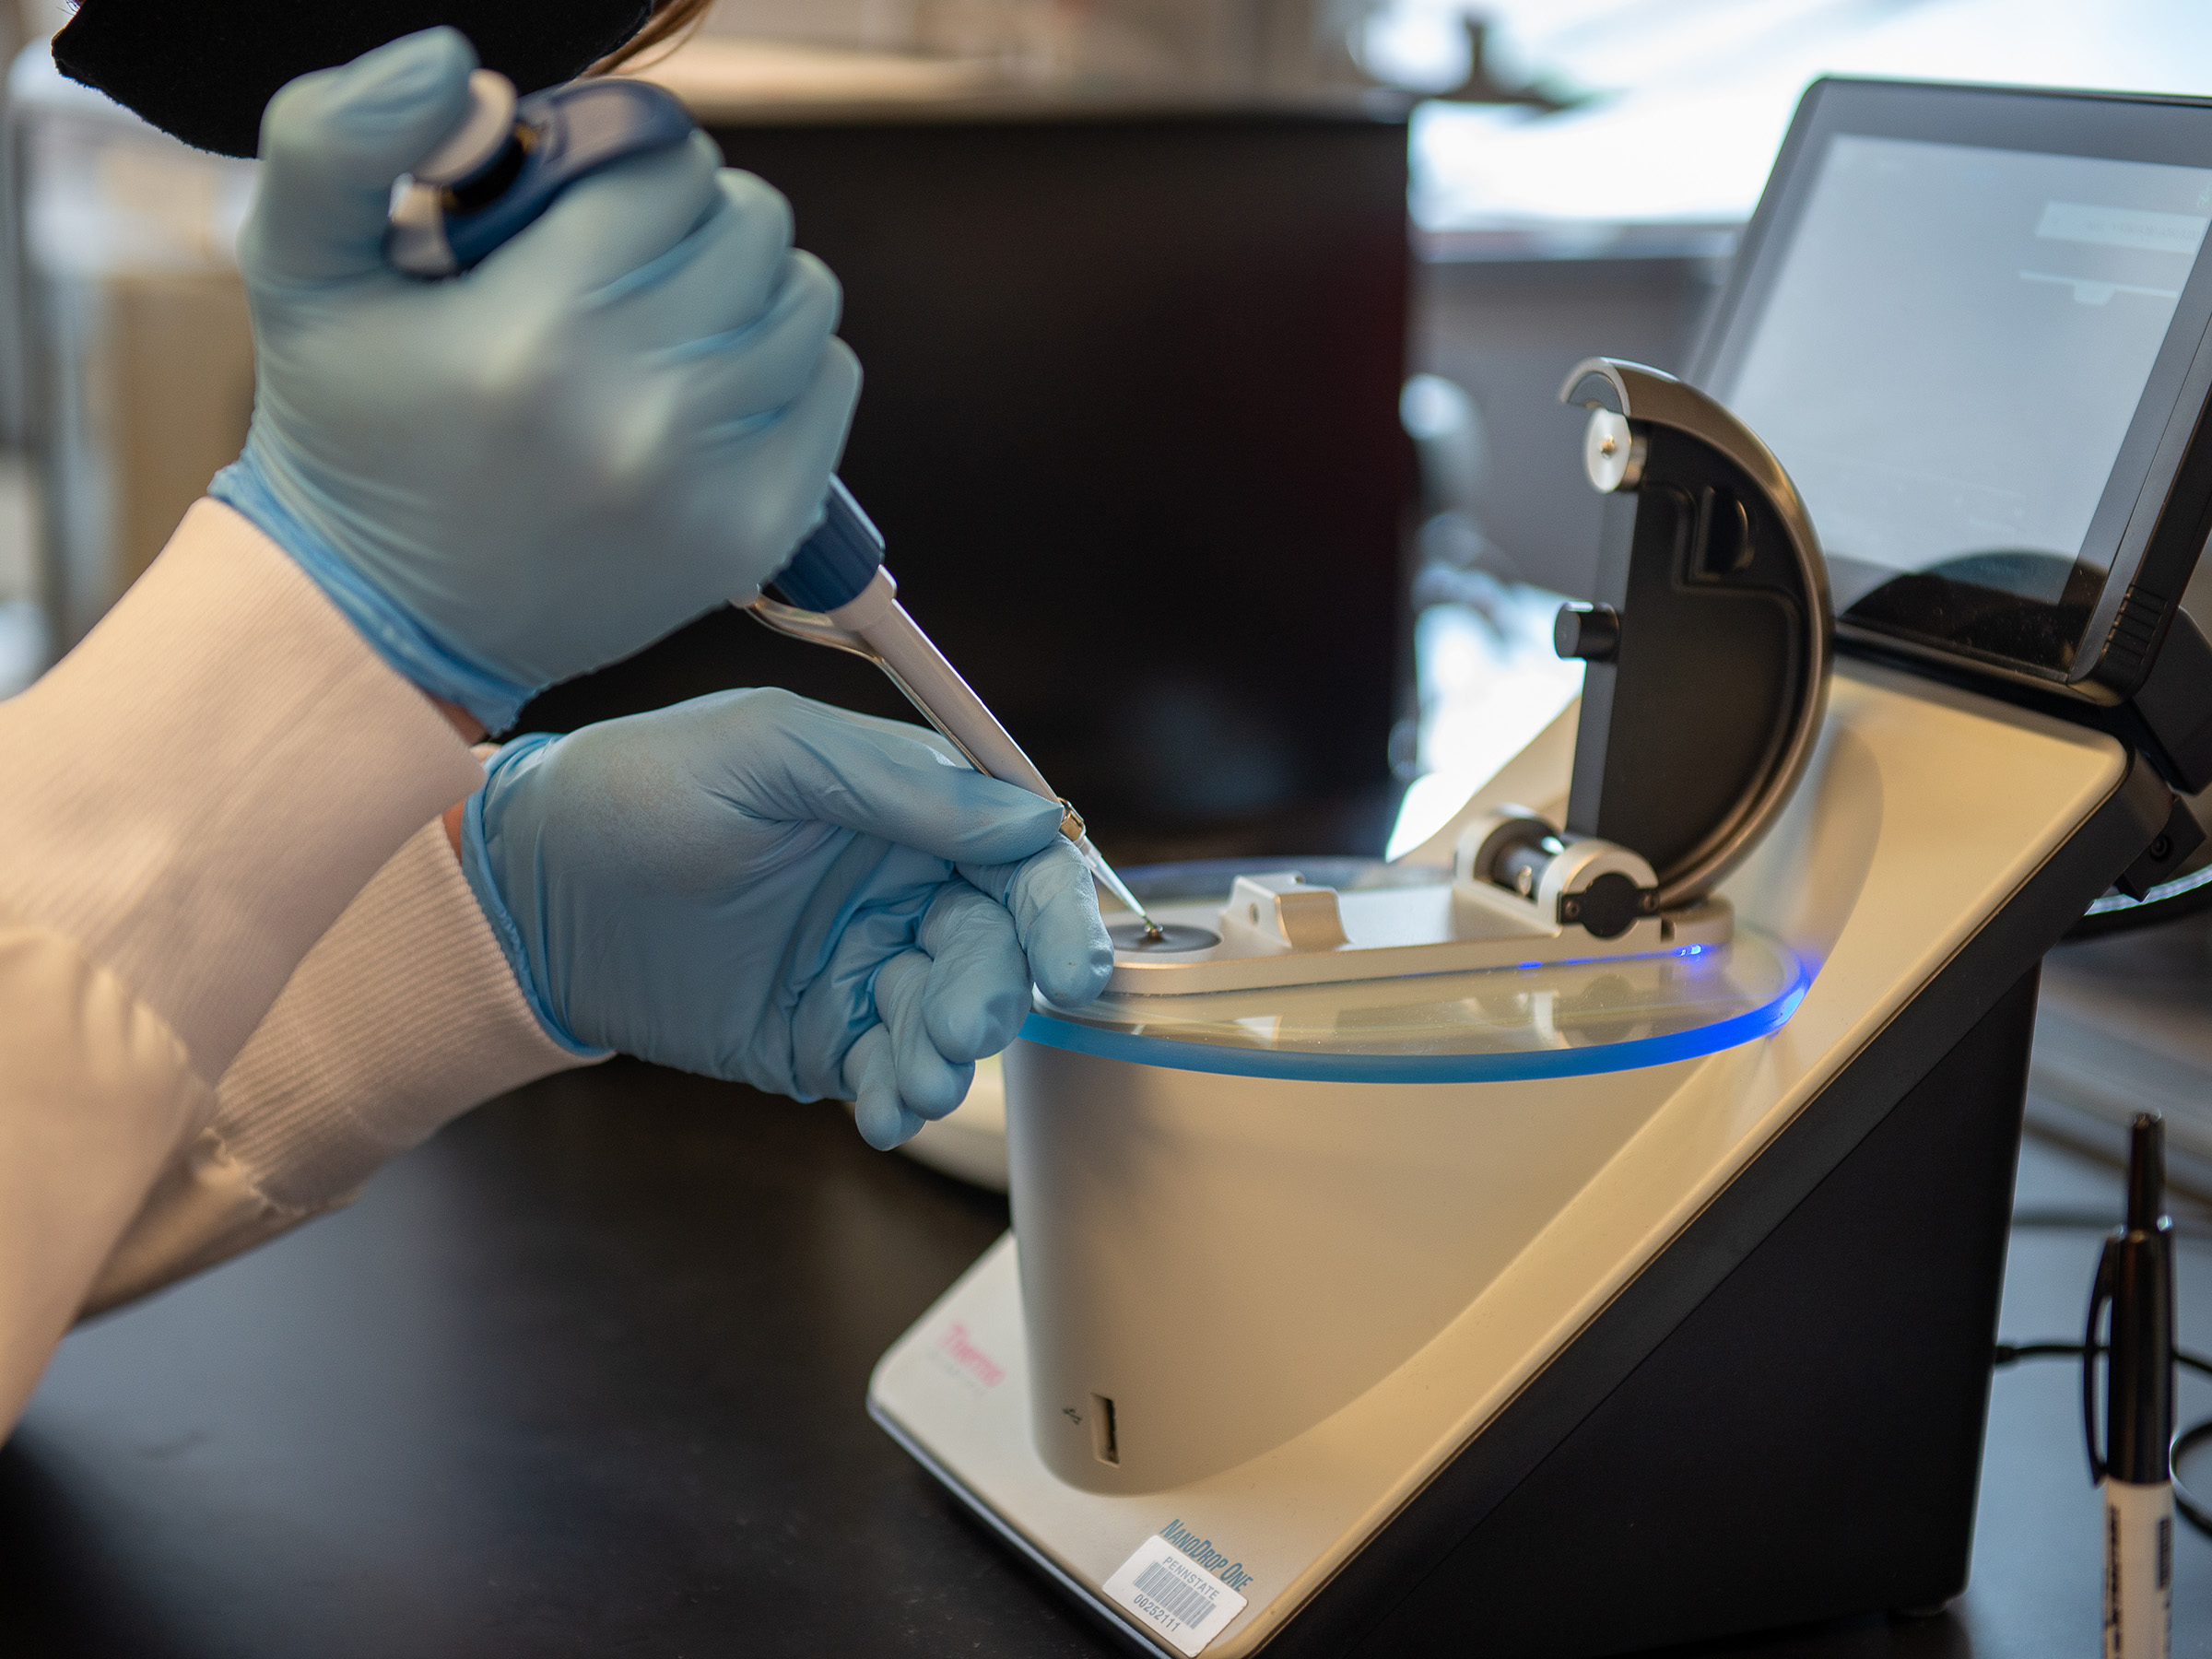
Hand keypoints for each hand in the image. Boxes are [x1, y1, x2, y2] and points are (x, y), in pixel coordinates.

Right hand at [212, 29, 859, 731]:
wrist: (389, 618)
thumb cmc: (352, 430)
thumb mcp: (296, 269)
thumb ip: (337, 139)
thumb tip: (450, 61)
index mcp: (534, 333)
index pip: (668, 164)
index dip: (629, 158)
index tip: (585, 197)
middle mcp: (638, 410)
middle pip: (753, 224)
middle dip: (692, 218)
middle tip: (624, 258)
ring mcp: (709, 482)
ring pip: (804, 299)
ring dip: (746, 287)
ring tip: (665, 318)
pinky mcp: (755, 532)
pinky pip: (830, 385)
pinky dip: (785, 368)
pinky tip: (706, 386)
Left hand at [459, 689, 1114, 1146]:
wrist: (527, 889)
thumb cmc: (638, 788)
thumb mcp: (767, 753)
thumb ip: (899, 785)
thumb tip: (1034, 818)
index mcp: (904, 805)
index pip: (1018, 855)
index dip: (1055, 908)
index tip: (1068, 965)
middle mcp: (899, 885)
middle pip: (996, 947)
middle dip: (994, 993)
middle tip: (959, 1028)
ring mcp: (863, 965)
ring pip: (951, 1019)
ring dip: (951, 1056)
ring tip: (915, 1081)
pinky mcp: (819, 1036)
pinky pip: (889, 1071)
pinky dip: (901, 1096)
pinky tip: (883, 1111)